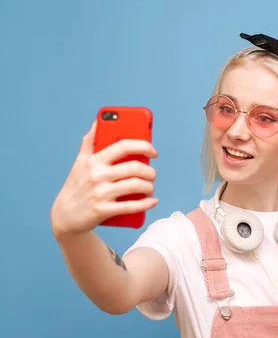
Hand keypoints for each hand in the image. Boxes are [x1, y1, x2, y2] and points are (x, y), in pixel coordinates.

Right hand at [50, 120, 158, 236]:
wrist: (64, 216)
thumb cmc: (76, 186)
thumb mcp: (80, 162)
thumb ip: (90, 141)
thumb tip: (98, 120)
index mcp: (93, 160)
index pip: (123, 146)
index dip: (143, 146)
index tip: (153, 152)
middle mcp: (96, 175)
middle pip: (133, 167)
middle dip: (149, 171)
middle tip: (152, 175)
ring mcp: (100, 193)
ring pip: (135, 185)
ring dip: (149, 186)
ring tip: (150, 187)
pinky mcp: (102, 210)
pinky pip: (130, 206)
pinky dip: (146, 203)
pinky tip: (153, 201)